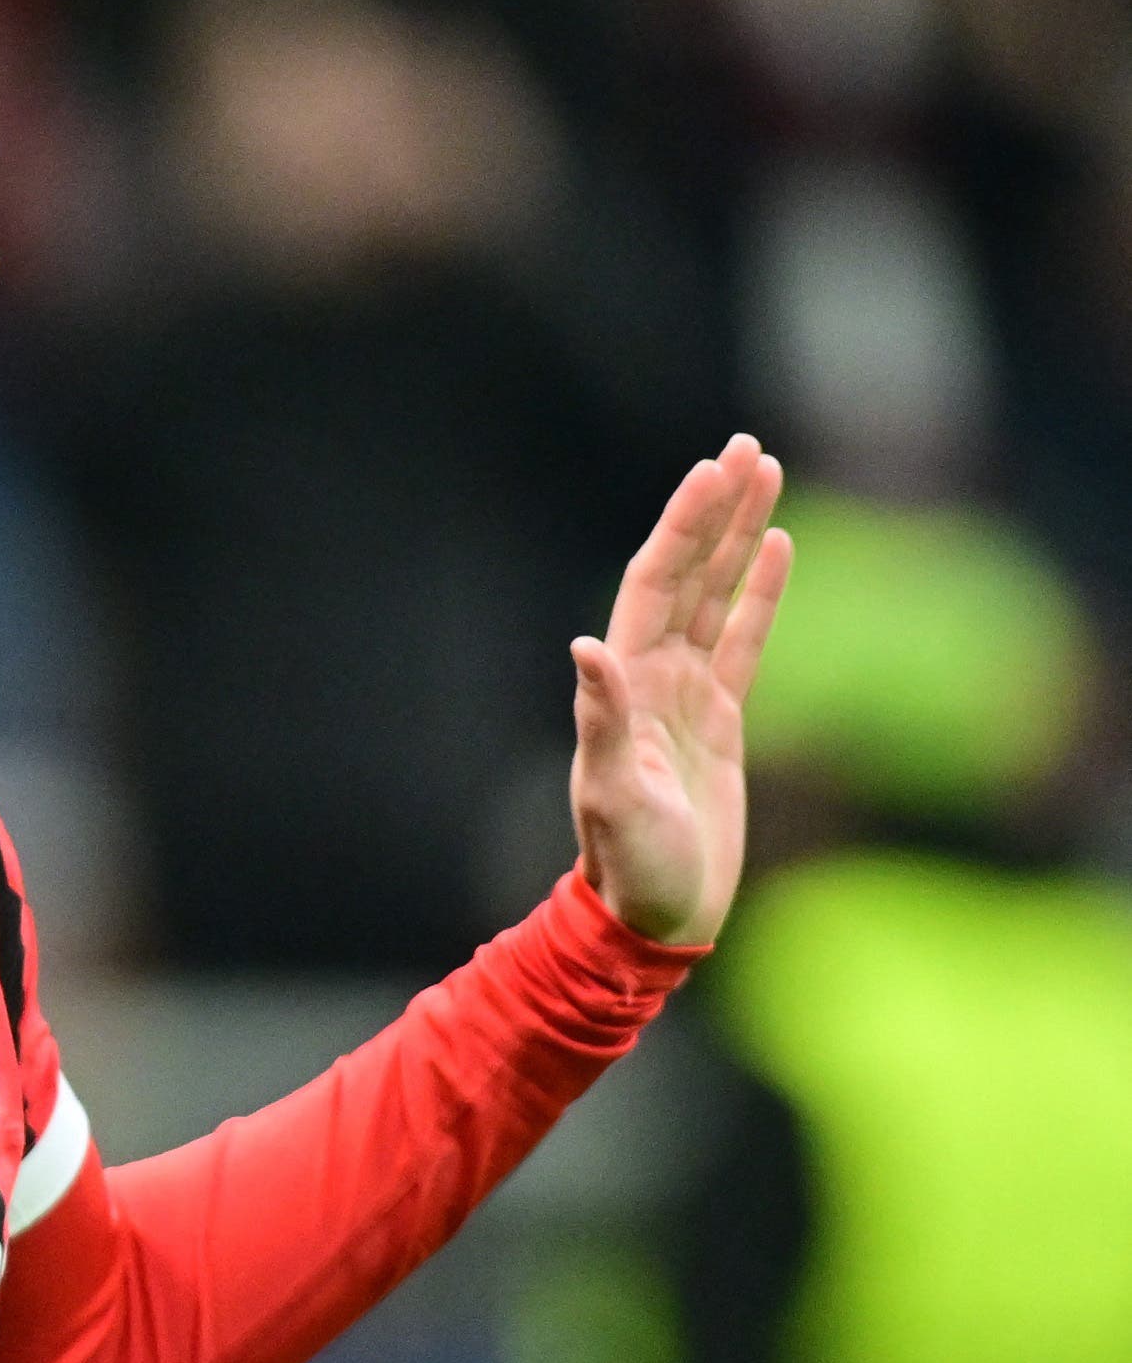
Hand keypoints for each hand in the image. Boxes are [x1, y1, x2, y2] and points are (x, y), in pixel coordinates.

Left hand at [570, 433, 794, 944]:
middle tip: (747, 447)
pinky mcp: (720, 721)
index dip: (683, 528)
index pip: (657, 585)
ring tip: (766, 474)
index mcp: (624, 685)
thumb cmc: (630, 864)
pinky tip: (776, 549)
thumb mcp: (616, 794)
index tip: (710, 473)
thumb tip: (586, 647)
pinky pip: (743, 642)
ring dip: (739, 538)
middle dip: (715, 512)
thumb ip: (604, 721)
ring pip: (718, 597)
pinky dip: (759, 594)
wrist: (654, 915)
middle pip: (689, 574)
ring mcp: (686, 696)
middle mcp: (651, 678)